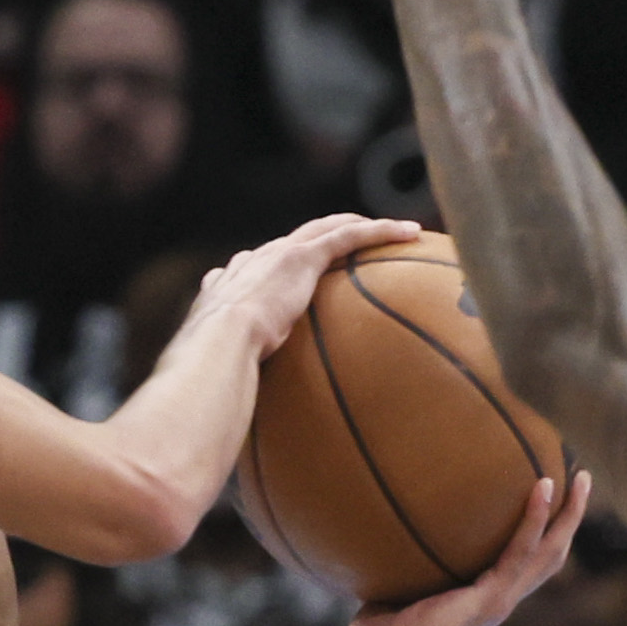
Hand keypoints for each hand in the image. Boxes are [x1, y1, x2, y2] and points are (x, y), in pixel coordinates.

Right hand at [189, 210, 432, 362]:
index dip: (284, 261)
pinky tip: (410, 232)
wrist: (218, 346)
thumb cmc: (217, 367)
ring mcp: (279, 254)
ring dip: (362, 226)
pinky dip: (380, 231)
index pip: (261, 264)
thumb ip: (234, 369)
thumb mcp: (224, 366)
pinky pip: (348, 236)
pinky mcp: (302, 257)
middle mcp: (257, 260)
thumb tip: (237, 398)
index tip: (300, 269)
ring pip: (328, 229)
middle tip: (354, 239)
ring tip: (394, 231)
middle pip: (299, 239)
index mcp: (233, 283)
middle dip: (327, 235)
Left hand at [348, 462, 594, 625]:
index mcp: (487, 597)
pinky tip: (543, 487)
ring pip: (550, 552)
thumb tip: (392, 520)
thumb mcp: (403, 583)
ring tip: (580, 476)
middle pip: (552, 556)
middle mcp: (502, 599)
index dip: (546, 532)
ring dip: (569, 513)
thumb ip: (410, 558)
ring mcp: (502, 600)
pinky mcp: (493, 599)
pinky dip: (534, 518)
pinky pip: (520, 551)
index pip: (529, 562)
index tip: (554, 496)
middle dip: (572, 519)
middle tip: (583, 479)